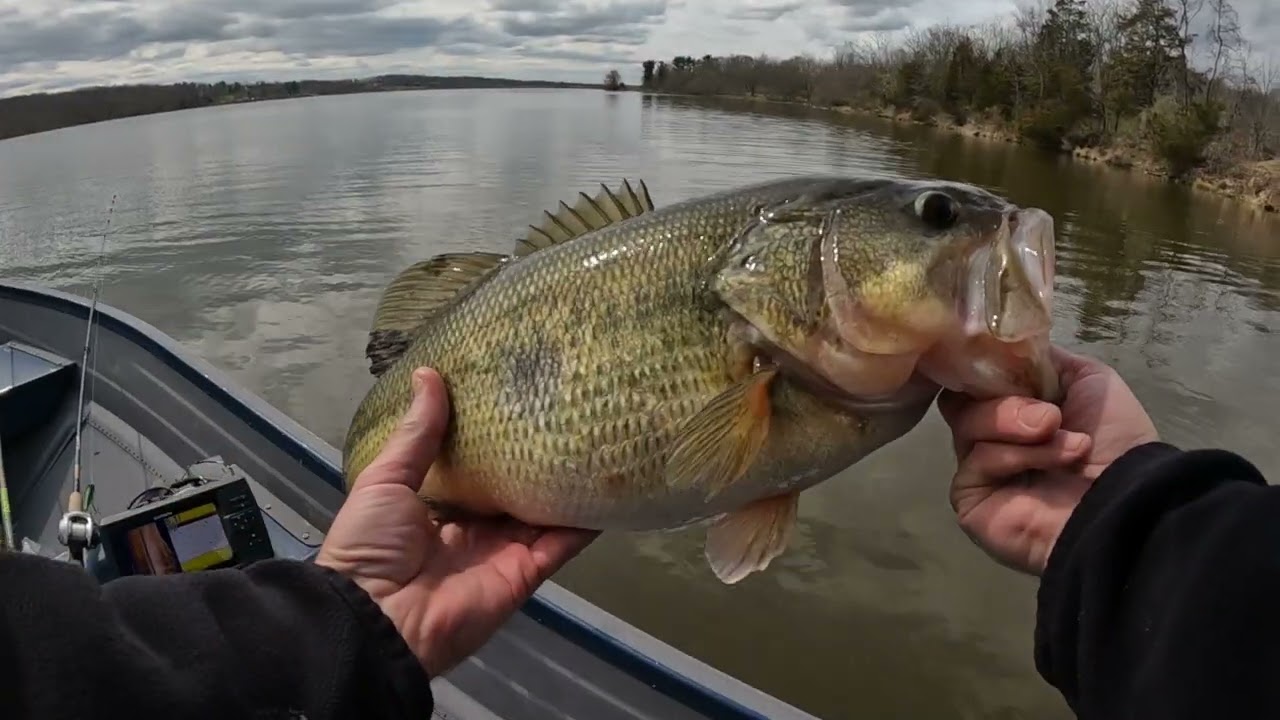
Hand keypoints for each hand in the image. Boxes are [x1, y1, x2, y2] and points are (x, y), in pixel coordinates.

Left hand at [316, 367, 598, 676]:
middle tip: (567, 413)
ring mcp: (503, 552)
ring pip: (545, 512)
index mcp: (439, 508)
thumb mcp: (385, 480)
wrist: (377, 618)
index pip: (476, 469)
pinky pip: (561, 543)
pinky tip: (609, 488)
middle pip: (515, 490)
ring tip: (598, 441)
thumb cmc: (371, 545)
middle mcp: (475, 530)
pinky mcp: (525, 572)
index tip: (518, 400)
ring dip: (568, 485)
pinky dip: (585, 520)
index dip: (496, 440)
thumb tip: (429, 373)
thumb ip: (417, 434)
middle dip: (537, 459)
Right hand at [937, 345, 1158, 575]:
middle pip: (960, 399)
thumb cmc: (1115, 439)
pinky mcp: (968, 499)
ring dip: (1021, 428)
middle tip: (1049, 416)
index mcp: (1013, 408)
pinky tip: (1051, 465)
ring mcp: (977, 469)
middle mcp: (991, 437)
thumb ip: (1043, 358)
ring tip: (1069, 446)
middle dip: (1004, 401)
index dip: (980, 366)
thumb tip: (1006, 347)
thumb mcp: (1089, 379)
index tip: (997, 360)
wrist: (1125, 496)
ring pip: (966, 426)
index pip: (972, 379)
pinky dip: (1013, 457)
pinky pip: (974, 461)